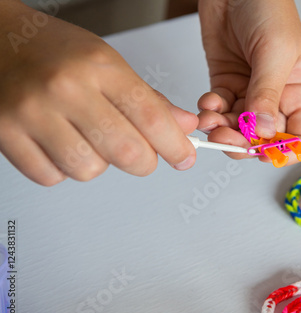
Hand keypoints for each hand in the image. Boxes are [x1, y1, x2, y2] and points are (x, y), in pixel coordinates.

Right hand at [0, 1, 197, 185]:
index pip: (152, 117)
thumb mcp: (108, 62)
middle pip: (127, 152)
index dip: (176, 145)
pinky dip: (64, 170)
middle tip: (143, 155)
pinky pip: (52, 176)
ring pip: (89, 170)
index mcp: (98, 66)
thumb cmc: (54, 50)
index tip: (184, 157)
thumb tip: (184, 125)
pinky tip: (62, 146)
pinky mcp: (6, 135)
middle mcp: (65, 88)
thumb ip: (148, 98)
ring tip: (91, 140)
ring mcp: (32, 113)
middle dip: (145, 162)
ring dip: (100, 164)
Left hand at [197, 0, 300, 164]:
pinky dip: (210, 112)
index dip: (285, 151)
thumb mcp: (274, 52)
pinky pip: (218, 111)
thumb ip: (267, 94)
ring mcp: (249, 92)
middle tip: (227, 138)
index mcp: (300, 92)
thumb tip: (263, 132)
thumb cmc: (269, 8)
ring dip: (222, 130)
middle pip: (264, 139)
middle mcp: (276, 97)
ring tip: (211, 118)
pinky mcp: (226, 84)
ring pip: (238, 129)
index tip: (263, 151)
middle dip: (244, 143)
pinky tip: (208, 102)